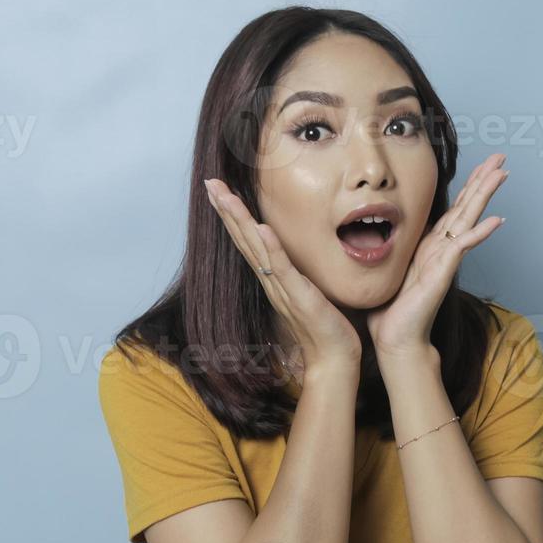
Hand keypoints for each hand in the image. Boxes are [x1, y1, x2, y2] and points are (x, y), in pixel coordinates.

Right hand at [204, 179, 362, 374]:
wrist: (332, 360)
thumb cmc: (325, 327)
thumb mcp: (309, 291)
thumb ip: (298, 272)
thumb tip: (296, 252)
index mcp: (273, 277)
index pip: (248, 240)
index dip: (233, 214)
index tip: (219, 190)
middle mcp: (271, 281)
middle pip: (243, 239)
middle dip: (226, 209)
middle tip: (210, 183)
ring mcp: (282, 288)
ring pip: (255, 248)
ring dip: (239, 221)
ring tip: (224, 196)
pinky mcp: (299, 297)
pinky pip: (282, 269)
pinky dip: (271, 248)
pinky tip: (261, 228)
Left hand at [367, 153, 508, 357]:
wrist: (395, 337)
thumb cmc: (392, 308)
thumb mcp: (391, 266)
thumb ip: (397, 247)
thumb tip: (382, 228)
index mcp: (430, 245)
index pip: (454, 209)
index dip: (468, 186)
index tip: (482, 165)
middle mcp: (442, 249)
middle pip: (467, 207)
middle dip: (483, 181)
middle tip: (501, 158)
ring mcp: (445, 259)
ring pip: (468, 219)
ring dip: (485, 196)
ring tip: (503, 174)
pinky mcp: (442, 272)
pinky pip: (462, 247)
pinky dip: (479, 233)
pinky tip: (496, 220)